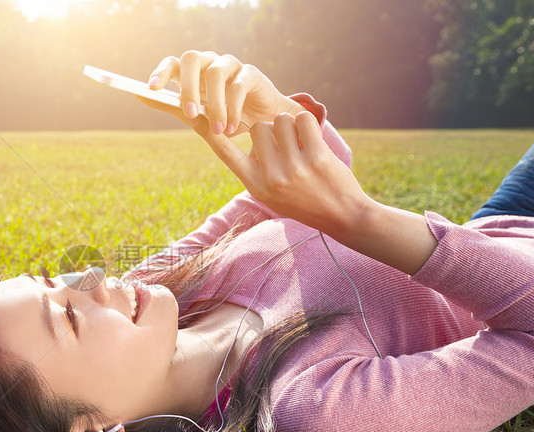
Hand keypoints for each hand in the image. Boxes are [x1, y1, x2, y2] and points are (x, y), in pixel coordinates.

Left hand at [144, 50, 303, 135]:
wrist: (262, 122)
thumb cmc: (223, 116)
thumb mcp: (197, 115)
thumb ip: (172, 105)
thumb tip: (139, 95)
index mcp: (192, 72)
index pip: (173, 62)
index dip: (161, 72)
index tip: (152, 87)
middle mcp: (209, 63)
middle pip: (192, 59)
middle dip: (188, 86)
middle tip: (189, 113)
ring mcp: (231, 65)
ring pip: (216, 73)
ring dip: (214, 103)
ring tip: (218, 129)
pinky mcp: (251, 73)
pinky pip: (239, 85)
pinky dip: (233, 108)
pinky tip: (232, 127)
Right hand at [210, 111, 437, 274]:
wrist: (342, 216)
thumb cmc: (303, 201)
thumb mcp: (270, 193)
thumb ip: (255, 168)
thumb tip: (248, 133)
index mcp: (254, 185)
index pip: (225, 152)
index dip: (208, 130)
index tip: (191, 113)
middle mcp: (271, 177)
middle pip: (258, 127)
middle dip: (271, 127)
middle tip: (285, 142)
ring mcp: (294, 168)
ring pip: (282, 120)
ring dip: (292, 124)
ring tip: (301, 144)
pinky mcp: (317, 157)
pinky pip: (304, 120)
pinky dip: (309, 123)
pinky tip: (313, 139)